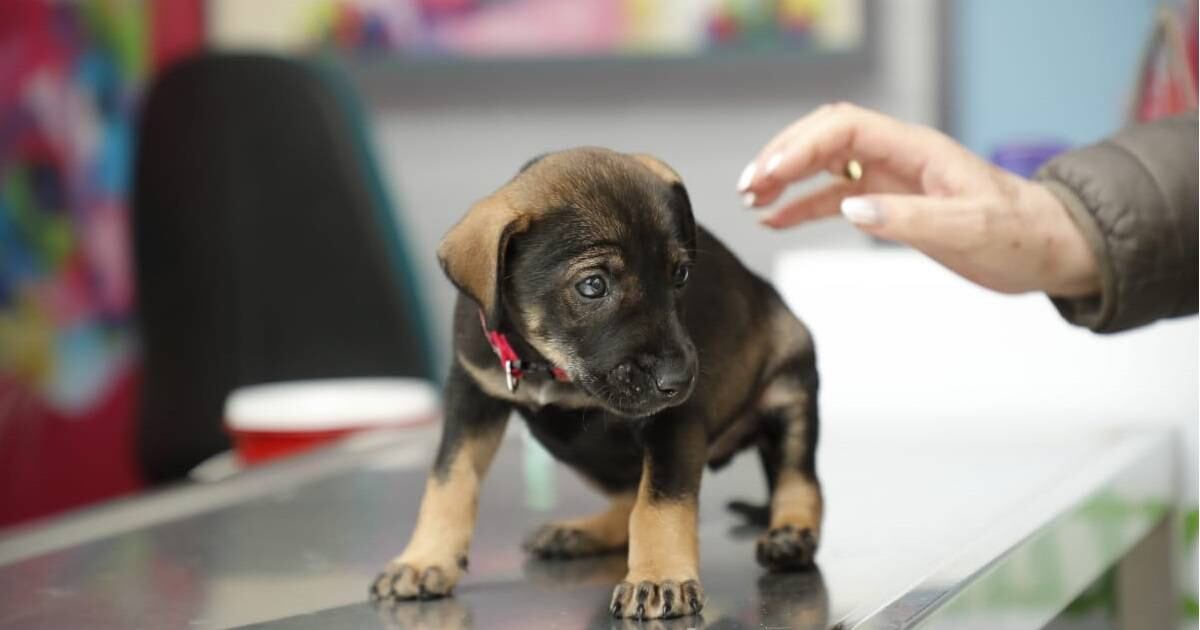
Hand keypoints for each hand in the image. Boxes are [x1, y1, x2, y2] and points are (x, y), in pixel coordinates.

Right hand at [738, 103, 1099, 296]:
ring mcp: (893, 180)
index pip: (844, 129)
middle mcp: (899, 157)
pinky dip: (804, 206)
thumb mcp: (970, 229)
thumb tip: (852, 208)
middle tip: (749, 186)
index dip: (801, 148)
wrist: (1049, 249)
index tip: (768, 176)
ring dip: (787, 179)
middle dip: (783, 156)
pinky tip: (777, 219)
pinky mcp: (892, 206)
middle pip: (825, 138)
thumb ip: (909, 219)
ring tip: (752, 200)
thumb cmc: (1021, 234)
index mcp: (918, 150)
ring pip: (825, 166)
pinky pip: (836, 197)